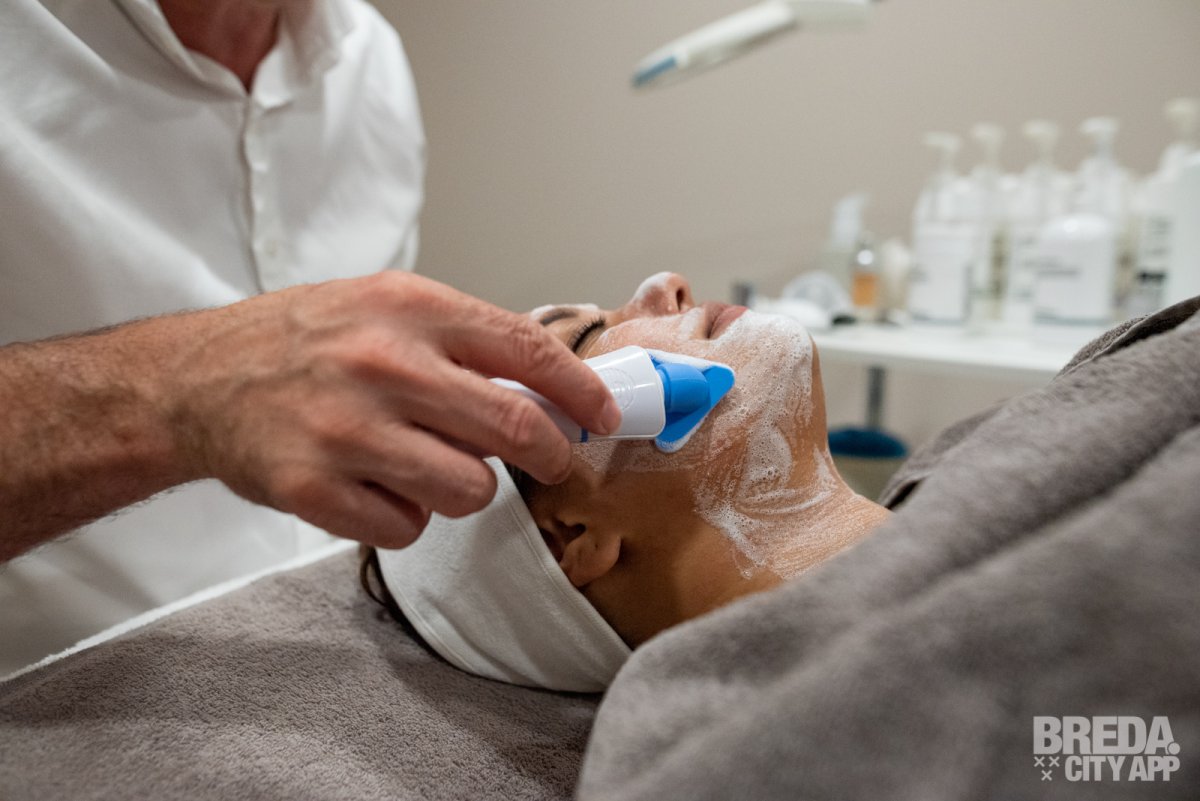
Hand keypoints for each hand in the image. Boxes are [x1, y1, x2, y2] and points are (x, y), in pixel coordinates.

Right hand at [157, 272, 619, 547]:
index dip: (581, 391)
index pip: (527, 350)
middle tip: (551, 460)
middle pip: (513, 430)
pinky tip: (376, 486)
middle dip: (550, 455)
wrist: (197, 379)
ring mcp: (347, 431)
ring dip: (464, 488)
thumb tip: (552, 390)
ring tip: (426, 464)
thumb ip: (463, 341)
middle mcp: (382, 366)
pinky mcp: (314, 489)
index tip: (604, 415)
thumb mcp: (384, 306)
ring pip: (468, 491)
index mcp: (409, 308)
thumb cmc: (304, 340)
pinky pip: (408, 529)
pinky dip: (405, 517)